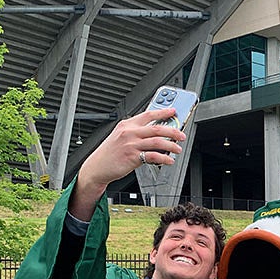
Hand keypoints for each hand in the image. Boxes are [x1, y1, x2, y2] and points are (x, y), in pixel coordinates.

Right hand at [70, 108, 185, 219]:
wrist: (98, 166)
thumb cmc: (110, 153)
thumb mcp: (120, 137)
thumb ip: (136, 133)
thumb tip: (156, 134)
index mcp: (127, 125)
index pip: (148, 114)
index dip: (163, 112)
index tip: (173, 112)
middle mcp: (130, 133)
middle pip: (156, 128)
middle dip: (173, 131)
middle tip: (182, 135)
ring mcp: (131, 145)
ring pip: (157, 142)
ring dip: (171, 146)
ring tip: (178, 149)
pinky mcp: (133, 157)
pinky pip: (153, 156)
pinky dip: (163, 158)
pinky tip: (169, 160)